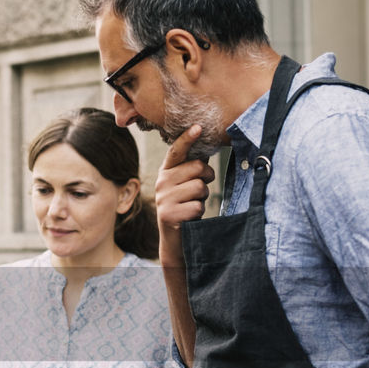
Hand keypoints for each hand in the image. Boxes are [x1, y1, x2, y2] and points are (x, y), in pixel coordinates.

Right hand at [154, 125, 215, 263]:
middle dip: (206, 178)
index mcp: (166, 172)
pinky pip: (197, 206)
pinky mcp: (168, 214)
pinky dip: (199, 212)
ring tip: (193, 204)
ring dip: (203, 197)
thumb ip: (192, 169)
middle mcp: (161, 182)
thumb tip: (207, 151)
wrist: (174, 239)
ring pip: (199, 187)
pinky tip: (190, 217)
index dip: (187, 138)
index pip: (176, 151)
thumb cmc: (185, 207)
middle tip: (200, 190)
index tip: (198, 127)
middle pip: (197, 167)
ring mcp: (163, 199)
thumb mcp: (185, 185)